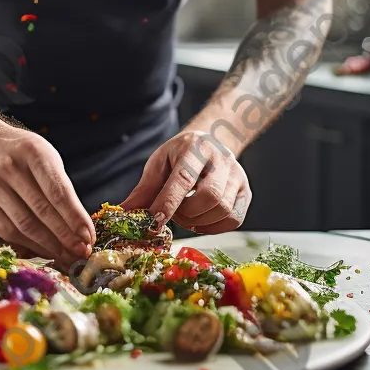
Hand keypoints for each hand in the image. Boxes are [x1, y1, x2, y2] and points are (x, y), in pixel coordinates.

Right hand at [0, 126, 94, 264]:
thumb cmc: (22, 153)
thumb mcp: (45, 155)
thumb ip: (60, 186)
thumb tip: (78, 227)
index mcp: (33, 152)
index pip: (57, 191)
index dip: (75, 218)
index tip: (88, 236)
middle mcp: (9, 169)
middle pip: (42, 211)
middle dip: (65, 237)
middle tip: (82, 252)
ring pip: (25, 226)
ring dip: (50, 246)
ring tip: (68, 257)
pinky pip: (9, 233)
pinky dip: (30, 246)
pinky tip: (46, 252)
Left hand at [120, 130, 251, 234]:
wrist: (210, 142)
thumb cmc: (180, 155)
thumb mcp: (159, 164)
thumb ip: (144, 190)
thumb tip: (124, 213)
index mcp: (195, 148)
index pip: (184, 179)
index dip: (168, 203)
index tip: (154, 222)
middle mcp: (221, 159)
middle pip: (209, 197)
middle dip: (186, 213)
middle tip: (173, 213)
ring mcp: (238, 175)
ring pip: (223, 210)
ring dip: (199, 221)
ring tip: (186, 214)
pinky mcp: (246, 191)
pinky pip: (234, 219)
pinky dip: (214, 227)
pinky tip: (201, 219)